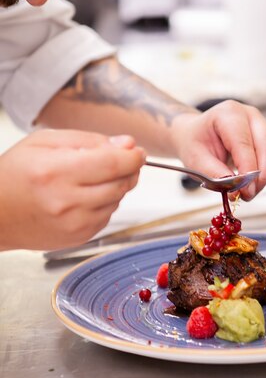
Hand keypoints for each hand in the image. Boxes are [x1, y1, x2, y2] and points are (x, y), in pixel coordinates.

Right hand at [0, 129, 144, 249]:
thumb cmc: (15, 174)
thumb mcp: (44, 142)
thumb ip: (89, 140)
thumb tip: (126, 145)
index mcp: (56, 171)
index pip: (113, 164)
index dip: (133, 156)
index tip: (137, 151)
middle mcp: (66, 201)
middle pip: (121, 184)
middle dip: (129, 170)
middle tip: (121, 161)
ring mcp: (74, 223)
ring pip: (117, 200)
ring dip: (115, 186)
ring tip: (92, 178)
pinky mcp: (79, 237)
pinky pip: (108, 215)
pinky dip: (105, 203)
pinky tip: (84, 196)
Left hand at [172, 100, 265, 200]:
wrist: (198, 135)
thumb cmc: (196, 143)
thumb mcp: (196, 159)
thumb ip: (215, 174)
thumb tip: (236, 191)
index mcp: (229, 114)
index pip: (244, 144)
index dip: (247, 171)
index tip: (244, 192)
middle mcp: (251, 115)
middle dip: (261, 176)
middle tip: (248, 195)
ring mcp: (263, 125)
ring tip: (248, 191)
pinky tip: (254, 182)